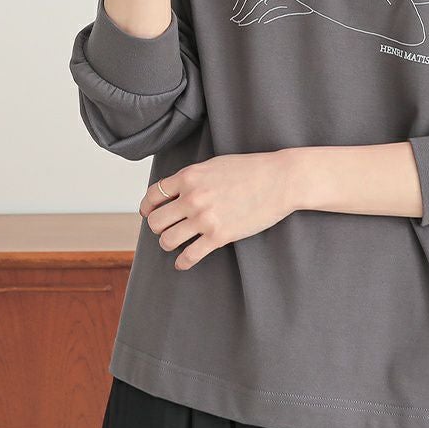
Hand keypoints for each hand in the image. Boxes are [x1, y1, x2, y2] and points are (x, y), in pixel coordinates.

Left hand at [139, 150, 296, 269]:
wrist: (280, 180)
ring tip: (176, 245)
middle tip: (166, 230)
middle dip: (159, 228)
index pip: (154, 195)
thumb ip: (194, 178)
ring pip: (168, 241)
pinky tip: (183, 263)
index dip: (148, 208)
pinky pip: (190, 256)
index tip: (149, 214)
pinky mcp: (219, 236)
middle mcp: (192, 198)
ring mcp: (204, 218)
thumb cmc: (253, 170)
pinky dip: (182, 263)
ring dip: (168, 245)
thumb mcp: (215, 165)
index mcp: (189, 176)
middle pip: (156, 222)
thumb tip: (178, 191)